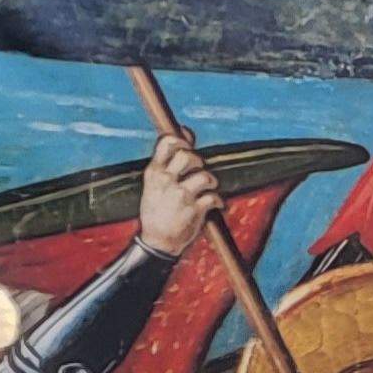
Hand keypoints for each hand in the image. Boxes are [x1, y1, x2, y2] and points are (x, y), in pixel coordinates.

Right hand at [137, 129, 220, 258]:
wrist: (156, 242)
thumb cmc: (157, 210)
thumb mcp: (155, 184)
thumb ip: (170, 160)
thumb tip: (185, 130)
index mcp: (153, 173)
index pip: (167, 143)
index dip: (182, 139)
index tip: (187, 144)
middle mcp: (165, 181)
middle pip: (188, 156)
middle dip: (198, 161)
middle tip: (197, 171)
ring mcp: (180, 196)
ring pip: (205, 176)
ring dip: (212, 182)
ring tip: (208, 188)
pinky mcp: (194, 210)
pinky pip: (215, 197)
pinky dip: (219, 201)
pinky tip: (216, 205)